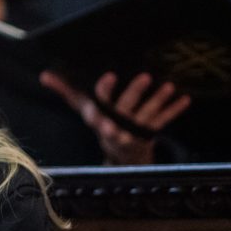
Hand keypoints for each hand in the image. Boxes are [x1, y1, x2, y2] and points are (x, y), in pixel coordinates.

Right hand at [40, 70, 191, 165]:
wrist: (120, 155)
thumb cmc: (100, 122)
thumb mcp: (82, 108)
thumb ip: (65, 90)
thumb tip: (44, 75)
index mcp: (98, 117)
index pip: (99, 103)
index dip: (104, 91)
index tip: (109, 76)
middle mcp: (116, 124)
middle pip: (124, 108)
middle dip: (134, 93)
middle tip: (144, 76)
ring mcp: (134, 130)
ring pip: (146, 114)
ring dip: (158, 99)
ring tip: (168, 86)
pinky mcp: (150, 132)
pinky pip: (162, 121)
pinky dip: (174, 110)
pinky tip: (186, 99)